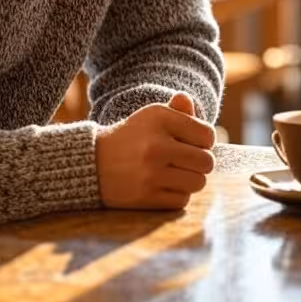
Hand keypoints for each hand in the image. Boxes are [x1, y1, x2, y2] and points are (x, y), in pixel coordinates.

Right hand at [96, 91, 215, 210]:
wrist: (93, 164)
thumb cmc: (133, 138)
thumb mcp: (153, 117)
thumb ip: (179, 110)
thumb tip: (187, 101)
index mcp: (160, 119)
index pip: (207, 135)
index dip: (205, 141)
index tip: (193, 143)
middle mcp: (156, 146)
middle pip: (206, 162)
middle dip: (201, 163)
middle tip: (187, 161)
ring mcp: (150, 174)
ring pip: (198, 183)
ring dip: (191, 180)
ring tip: (176, 173)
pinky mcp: (145, 198)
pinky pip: (182, 200)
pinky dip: (177, 195)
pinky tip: (163, 185)